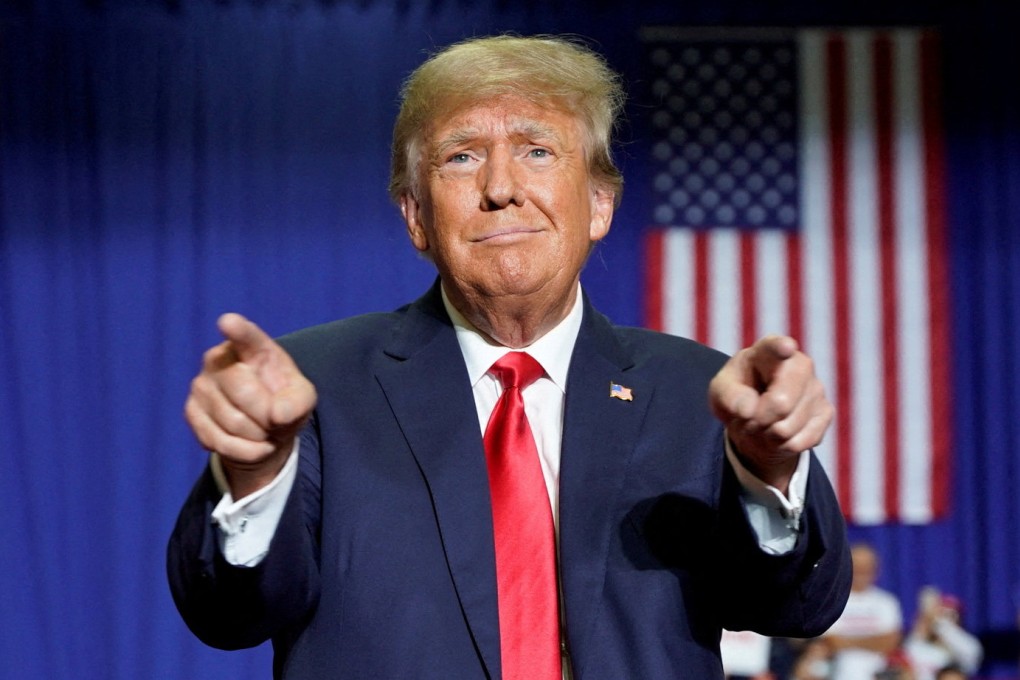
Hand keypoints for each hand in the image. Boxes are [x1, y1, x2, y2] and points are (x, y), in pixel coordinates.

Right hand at [184, 313, 316, 497]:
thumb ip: (298, 403)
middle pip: (243, 391)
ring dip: (258, 436)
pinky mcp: (191, 412)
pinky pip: (220, 441)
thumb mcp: (302, 399)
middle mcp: (219, 358)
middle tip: (276, 420)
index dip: (237, 330)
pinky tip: (253, 444)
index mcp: (253, 347)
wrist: (264, 430)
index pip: (245, 336)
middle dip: (267, 415)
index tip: (228, 322)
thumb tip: (278, 415)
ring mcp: (201, 385)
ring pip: (233, 421)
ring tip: (265, 431)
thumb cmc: (284, 404)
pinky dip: (245, 451)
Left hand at [708, 335, 831, 492]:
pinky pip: (800, 442)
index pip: (776, 347)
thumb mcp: (720, 392)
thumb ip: (728, 396)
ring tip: (761, 424)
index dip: (781, 348)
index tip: (785, 348)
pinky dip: (782, 446)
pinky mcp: (825, 412)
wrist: (755, 416)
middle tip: (748, 418)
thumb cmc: (737, 394)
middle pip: (781, 403)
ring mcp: (816, 388)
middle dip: (758, 420)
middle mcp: (800, 364)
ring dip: (767, 435)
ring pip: (788, 428)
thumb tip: (749, 410)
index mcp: (768, 351)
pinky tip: (777, 432)